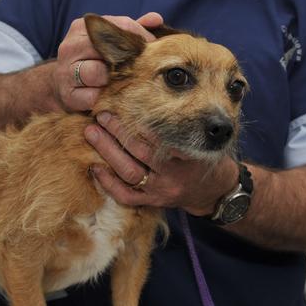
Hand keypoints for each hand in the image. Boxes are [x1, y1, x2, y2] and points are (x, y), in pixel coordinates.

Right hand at [52, 12, 163, 111]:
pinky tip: (115, 99)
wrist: (63, 85)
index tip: (153, 47)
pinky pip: (93, 97)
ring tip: (127, 84)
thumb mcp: (108, 40)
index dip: (139, 37)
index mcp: (81, 28)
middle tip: (143, 68)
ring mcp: (66, 71)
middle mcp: (70, 47)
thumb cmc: (94, 60)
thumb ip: (131, 29)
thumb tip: (156, 19)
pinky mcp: (68, 94)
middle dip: (128, 60)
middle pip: (106, 49)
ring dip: (115, 80)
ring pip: (98, 73)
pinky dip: (107, 99)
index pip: (117, 26)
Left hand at [85, 112, 239, 215]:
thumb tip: (147, 102)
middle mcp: (173, 175)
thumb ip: (180, 127)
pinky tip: (95, 167)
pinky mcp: (151, 203)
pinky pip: (126, 196)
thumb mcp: (200, 141)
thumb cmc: (200, 158)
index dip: (138, 123)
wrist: (213, 191)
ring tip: (92, 133)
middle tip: (101, 116)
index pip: (158, 137)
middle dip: (118, 132)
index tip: (123, 105)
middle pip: (140, 152)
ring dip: (108, 152)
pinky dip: (108, 183)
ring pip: (129, 172)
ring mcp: (161, 191)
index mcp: (186, 156)